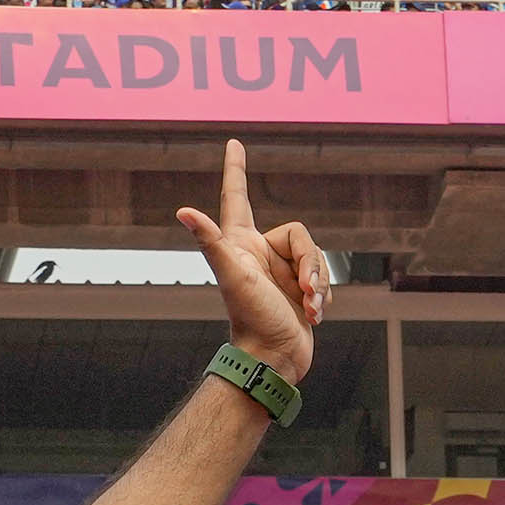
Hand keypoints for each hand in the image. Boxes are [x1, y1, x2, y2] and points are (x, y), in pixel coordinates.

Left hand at [174, 140, 325, 382]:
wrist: (273, 360)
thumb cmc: (251, 318)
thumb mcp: (231, 275)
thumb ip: (210, 242)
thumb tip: (182, 212)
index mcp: (240, 244)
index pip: (236, 196)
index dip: (236, 170)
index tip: (235, 144)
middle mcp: (259, 254)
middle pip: (300, 236)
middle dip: (309, 264)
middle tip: (303, 292)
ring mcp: (280, 273)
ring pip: (315, 259)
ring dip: (318, 285)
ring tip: (309, 309)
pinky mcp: (297, 291)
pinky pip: (322, 278)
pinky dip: (323, 296)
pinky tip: (313, 316)